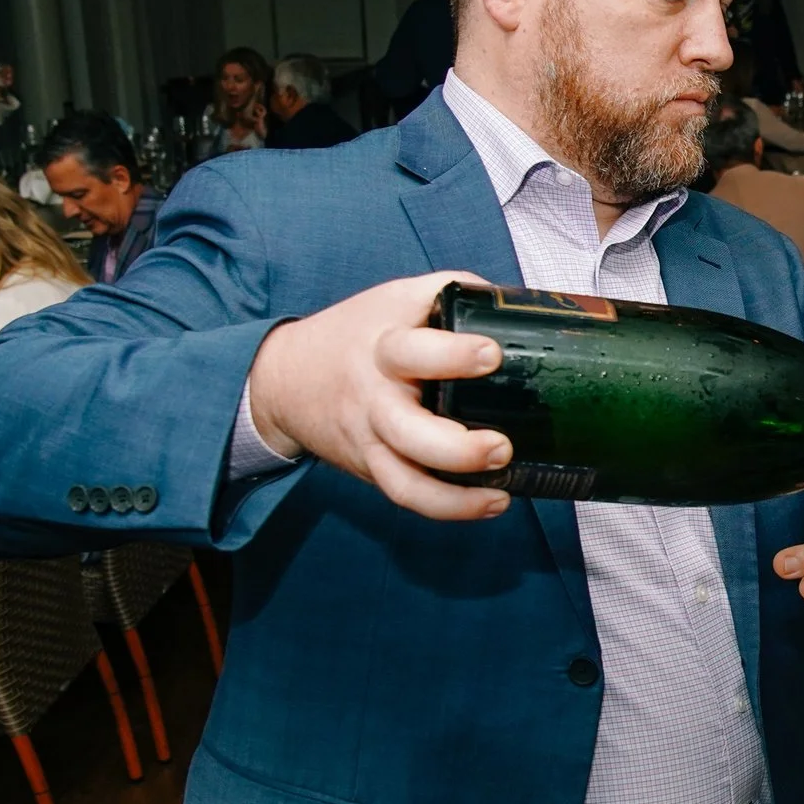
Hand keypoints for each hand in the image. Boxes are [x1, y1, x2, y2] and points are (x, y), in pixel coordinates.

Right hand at [246, 270, 511, 521]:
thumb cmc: (360, 333)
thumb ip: (453, 295)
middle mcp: (374, 399)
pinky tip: (491, 502)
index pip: (411, 352)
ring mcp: (371, 440)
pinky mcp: (373, 468)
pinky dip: (449, 508)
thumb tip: (516, 304)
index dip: (452, 355)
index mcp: (383, 348)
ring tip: (500, 493)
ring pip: (403, 482)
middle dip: (457, 449)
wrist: (287, 378)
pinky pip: (407, 496)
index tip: (491, 354)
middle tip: (502, 446)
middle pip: (407, 432)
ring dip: (453, 497)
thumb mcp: (397, 298)